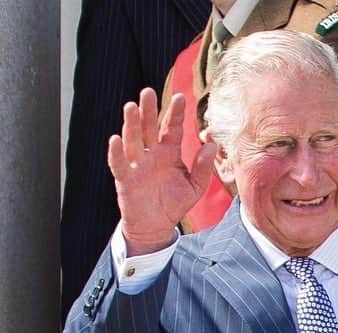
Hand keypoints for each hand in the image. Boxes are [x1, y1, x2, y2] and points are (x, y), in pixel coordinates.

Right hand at [107, 88, 215, 254]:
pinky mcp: (125, 178)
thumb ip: (203, 167)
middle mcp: (151, 154)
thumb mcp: (195, 186)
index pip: (171, 128)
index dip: (175, 113)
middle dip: (148, 110)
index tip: (181, 97)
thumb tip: (211, 145)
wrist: (157, 225)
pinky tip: (116, 138)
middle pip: (148, 128)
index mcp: (169, 153)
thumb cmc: (174, 203)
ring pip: (132, 140)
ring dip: (131, 124)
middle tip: (148, 91)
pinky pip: (119, 162)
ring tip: (131, 106)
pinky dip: (116, 151)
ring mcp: (136, 164)